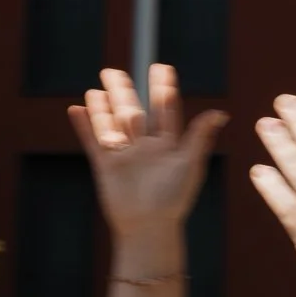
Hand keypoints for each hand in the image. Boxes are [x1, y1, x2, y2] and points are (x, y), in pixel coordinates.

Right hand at [69, 65, 225, 265]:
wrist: (149, 228)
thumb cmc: (173, 198)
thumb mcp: (189, 164)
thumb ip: (200, 136)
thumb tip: (220, 113)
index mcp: (167, 146)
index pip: (164, 111)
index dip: (162, 89)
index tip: (162, 68)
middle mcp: (144, 147)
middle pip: (132, 112)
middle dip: (123, 91)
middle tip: (114, 71)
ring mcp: (123, 155)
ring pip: (110, 123)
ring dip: (102, 106)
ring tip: (97, 88)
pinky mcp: (105, 166)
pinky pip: (91, 141)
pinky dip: (83, 125)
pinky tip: (75, 109)